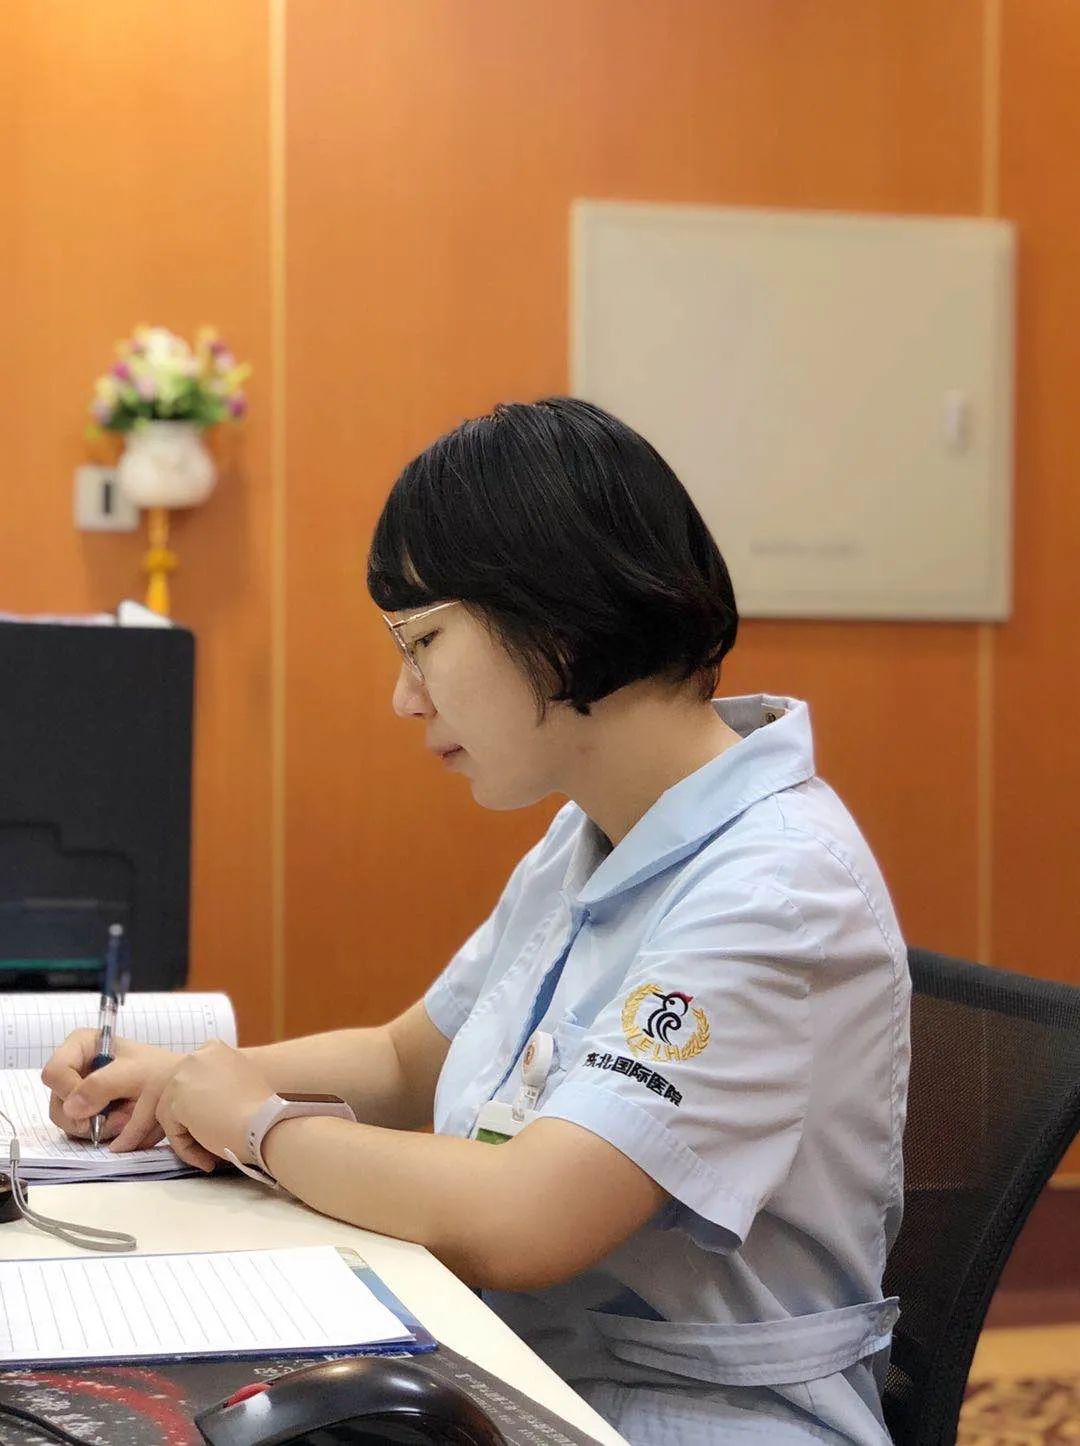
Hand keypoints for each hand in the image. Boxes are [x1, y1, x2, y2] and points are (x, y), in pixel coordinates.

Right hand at [41, 1030, 183, 1150]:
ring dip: (99, 1127)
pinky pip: (82, 1132)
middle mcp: (75, 1069)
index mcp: (82, 1045)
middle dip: (89, 1117)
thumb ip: (102, 1085)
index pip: (54, 1072)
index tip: (96, 1103)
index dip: (70, 1091)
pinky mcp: (86, 1113)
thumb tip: (71, 1108)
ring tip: (128, 1119)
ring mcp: (78, 1094)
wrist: (176, 1088)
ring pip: (69, 1122)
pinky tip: (126, 1124)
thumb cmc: (159, 1070)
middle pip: (58, 1103)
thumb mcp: (134, 1072)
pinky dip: (104, 1132)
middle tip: (121, 1117)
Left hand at [156, 1040, 275, 1172]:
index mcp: (213, 1048)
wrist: (264, 1124)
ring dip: (189, 1137)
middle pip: (179, 1095)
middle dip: (190, 1122)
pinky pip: (173, 1132)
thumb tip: (204, 1104)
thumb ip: (220, 1084)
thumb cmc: (261, 1110)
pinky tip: (208, 1158)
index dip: (201, 1105)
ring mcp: (182, 1078)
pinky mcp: (174, 1102)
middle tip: (209, 1143)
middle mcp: (195, 1057)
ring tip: (210, 1155)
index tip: (216, 1122)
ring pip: (172, 1114)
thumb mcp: (242, 1080)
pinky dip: (187, 1149)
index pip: (194, 1080)